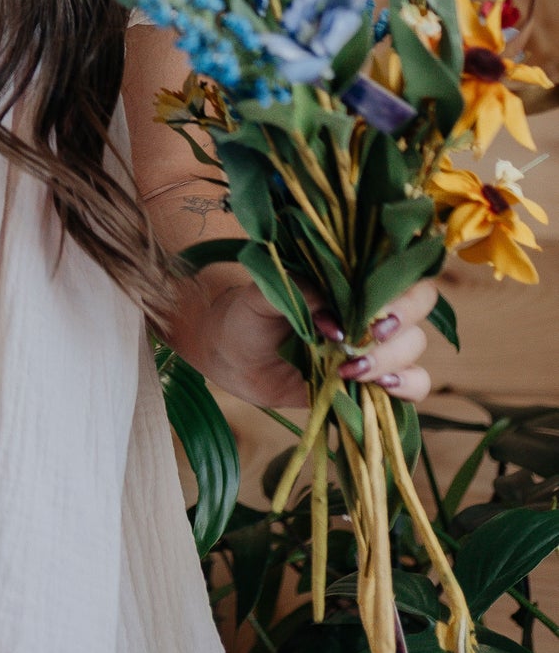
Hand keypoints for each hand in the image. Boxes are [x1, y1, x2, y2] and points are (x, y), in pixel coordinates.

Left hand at [173, 266, 436, 409]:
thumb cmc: (247, 314)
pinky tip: (378, 386)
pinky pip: (413, 384)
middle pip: (420, 303)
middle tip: (367, 335)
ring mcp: (376, 345)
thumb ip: (296, 292)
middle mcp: (371, 307)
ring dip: (390, 359)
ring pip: (415, 346)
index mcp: (350, 275)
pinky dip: (406, 387)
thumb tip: (333, 314)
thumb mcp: (261, 295)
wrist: (232, 358)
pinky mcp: (373, 380)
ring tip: (348, 367)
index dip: (398, 282)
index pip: (399, 265)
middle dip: (401, 320)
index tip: (371, 304)